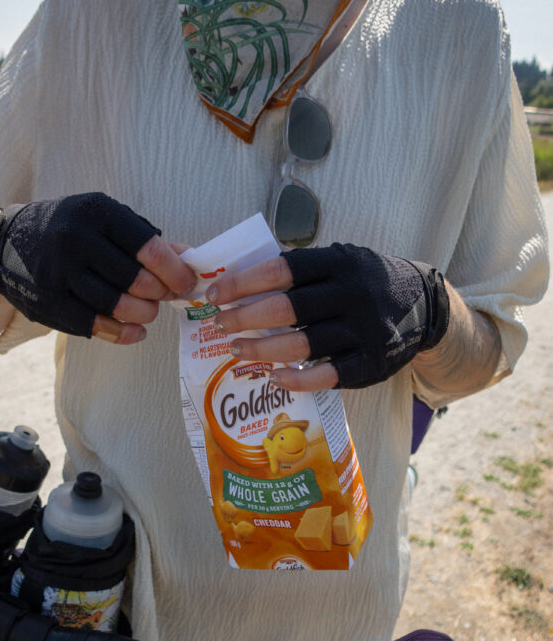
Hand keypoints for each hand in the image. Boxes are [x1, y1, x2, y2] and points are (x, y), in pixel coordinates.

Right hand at [0, 192, 195, 341]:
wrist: (7, 242)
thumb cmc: (71, 229)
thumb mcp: (104, 220)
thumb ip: (147, 239)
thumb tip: (191, 258)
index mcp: (95, 211)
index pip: (147, 246)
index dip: (174, 270)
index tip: (187, 283)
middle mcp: (73, 238)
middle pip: (134, 279)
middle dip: (159, 294)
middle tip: (166, 298)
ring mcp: (57, 272)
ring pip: (116, 305)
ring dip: (143, 314)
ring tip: (150, 312)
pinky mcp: (47, 301)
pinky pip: (94, 325)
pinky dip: (122, 333)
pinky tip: (136, 332)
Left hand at [207, 243, 449, 390]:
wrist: (425, 304)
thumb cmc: (366, 282)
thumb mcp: (341, 261)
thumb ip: (301, 270)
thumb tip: (239, 277)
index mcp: (339, 262)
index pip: (280, 269)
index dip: (242, 283)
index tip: (215, 295)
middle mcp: (353, 293)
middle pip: (287, 308)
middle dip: (244, 318)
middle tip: (220, 325)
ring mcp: (365, 330)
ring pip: (303, 344)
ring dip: (262, 350)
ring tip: (237, 351)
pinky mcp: (373, 362)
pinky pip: (328, 375)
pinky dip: (298, 379)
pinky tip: (275, 378)